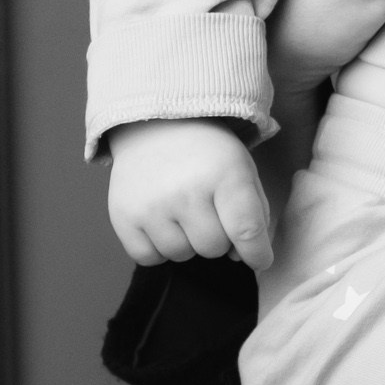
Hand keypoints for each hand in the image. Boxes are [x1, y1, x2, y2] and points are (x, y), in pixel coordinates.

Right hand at [107, 116, 273, 269]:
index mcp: (224, 174)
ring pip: (181, 255)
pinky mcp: (124, 217)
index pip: (246, 230)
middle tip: (209, 212)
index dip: (257, 253)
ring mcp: (152, 205)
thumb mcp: (243, 168)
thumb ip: (254, 213)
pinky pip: (149, 258)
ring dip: (187, 241)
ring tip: (182, 211)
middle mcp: (187, 190)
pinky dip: (158, 248)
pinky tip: (161, 221)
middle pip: (213, 248)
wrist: (155, 124)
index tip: (260, 259)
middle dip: (217, 238)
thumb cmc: (206, 153)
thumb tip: (242, 257)